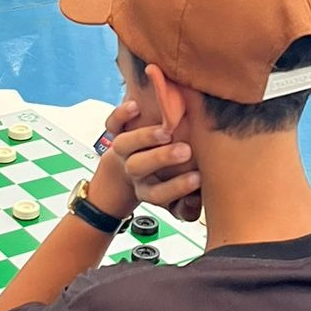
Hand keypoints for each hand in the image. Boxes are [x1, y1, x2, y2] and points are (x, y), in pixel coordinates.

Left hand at [98, 102, 202, 221]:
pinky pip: (112, 123)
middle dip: (161, 158)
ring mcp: (124, 149)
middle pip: (137, 168)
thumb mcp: (178, 196)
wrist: (136, 162)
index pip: (157, 194)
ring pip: (124, 144)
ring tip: (167, 130)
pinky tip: (136, 107)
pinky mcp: (117, 129)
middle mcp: (133, 169)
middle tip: (185, 150)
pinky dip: (120, 115)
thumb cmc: (167, 177)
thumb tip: (197, 200)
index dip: (176, 187)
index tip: (198, 178)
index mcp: (146, 188)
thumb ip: (189, 203)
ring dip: (144, 137)